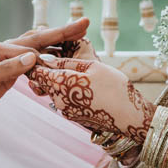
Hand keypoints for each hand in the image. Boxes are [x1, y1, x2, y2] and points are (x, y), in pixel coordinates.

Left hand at [0, 19, 88, 136]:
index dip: (52, 43)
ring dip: (57, 44)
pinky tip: (59, 61)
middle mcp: (2, 51)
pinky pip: (31, 65)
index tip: (73, 41)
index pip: (29, 46)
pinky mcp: (6, 76)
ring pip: (36, 50)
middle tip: (85, 24)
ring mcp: (5, 62)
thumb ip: (4, 70)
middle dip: (61, 32)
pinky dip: (47, 61)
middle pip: (37, 40)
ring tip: (79, 37)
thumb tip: (32, 58)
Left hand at [26, 57, 154, 142]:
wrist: (130, 116)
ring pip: (54, 89)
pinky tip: (84, 84)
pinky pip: (63, 98)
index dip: (38, 60)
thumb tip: (46, 58)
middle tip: (64, 57)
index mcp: (61, 84)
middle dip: (48, 68)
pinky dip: (68, 89)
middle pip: (43, 81)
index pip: (37, 71)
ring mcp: (65, 110)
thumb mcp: (91, 67)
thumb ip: (66, 63)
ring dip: (59, 79)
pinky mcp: (72, 115)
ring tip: (77, 69)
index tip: (47, 50)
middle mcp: (58, 100)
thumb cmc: (114, 87)